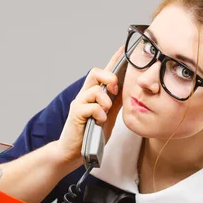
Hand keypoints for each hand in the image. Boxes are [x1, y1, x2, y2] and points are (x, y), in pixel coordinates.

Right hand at [56, 47, 123, 166]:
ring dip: (106, 101)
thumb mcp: (109, 116)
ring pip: (95, 90)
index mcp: (94, 94)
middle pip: (95, 72)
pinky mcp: (76, 114)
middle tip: (115, 90)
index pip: (104, 72)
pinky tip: (100, 122)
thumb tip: (128, 89)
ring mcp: (79, 103)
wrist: (73, 152)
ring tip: (106, 113)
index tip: (124, 50)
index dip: (113, 60)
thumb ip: (116, 103)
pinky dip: (99, 114)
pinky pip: (91, 107)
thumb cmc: (90, 134)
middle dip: (109, 78)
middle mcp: (85, 95)